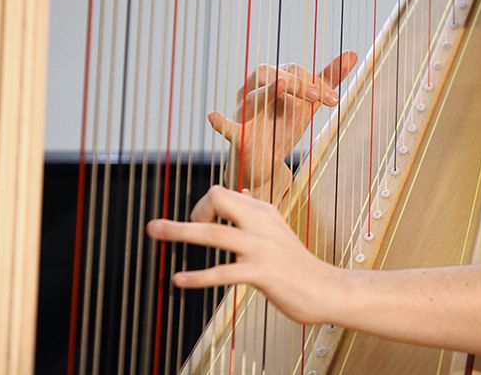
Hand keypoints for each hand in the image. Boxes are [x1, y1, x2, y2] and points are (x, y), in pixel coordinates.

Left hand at [146, 185, 336, 324]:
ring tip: (154, 231)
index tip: (198, 227)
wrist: (325, 288)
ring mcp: (261, 248)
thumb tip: (240, 191)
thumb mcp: (276, 230)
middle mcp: (260, 223)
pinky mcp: (262, 273)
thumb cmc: (296, 263)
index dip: (201, 207)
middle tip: (160, 227)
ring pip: (215, 234)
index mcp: (262, 211)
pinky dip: (198, 276)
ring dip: (180, 232)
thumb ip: (256, 212)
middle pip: (218, 199)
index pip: (222, 193)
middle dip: (187, 210)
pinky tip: (179, 279)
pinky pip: (223, 272)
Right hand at [211, 51, 357, 195]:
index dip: (315, 82)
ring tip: (282, 85)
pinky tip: (213, 116)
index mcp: (273, 80)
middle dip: (294, 81)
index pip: (293, 70)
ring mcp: (244, 112)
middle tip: (318, 97)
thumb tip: (353, 53)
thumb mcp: (309, 103)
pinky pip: (226, 127)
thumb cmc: (283, 125)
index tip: (333, 101)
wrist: (267, 162)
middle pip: (268, 72)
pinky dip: (220, 122)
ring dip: (270, 93)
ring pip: (252, 96)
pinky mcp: (238, 136)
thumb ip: (328, 78)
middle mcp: (255, 91)